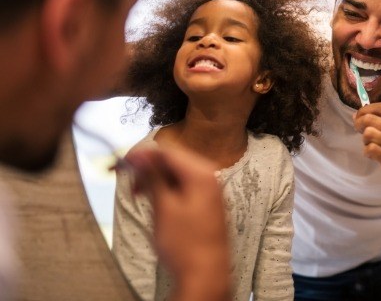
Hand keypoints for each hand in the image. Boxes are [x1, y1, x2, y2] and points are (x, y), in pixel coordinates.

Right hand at [125, 146, 230, 300]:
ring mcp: (210, 189)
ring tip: (138, 193)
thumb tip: (139, 157)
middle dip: (149, 168)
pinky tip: (154, 199)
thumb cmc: (186, 246)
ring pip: (177, 173)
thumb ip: (152, 177)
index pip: (168, 152)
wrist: (206, 275)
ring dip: (156, 179)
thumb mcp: (164, 207)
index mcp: (202, 173)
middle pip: (173, 160)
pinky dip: (167, 189)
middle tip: (128, 180)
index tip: (123, 161)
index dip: (143, 155)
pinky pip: (184, 185)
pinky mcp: (206, 202)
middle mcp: (210, 176)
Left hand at [353, 103, 380, 202]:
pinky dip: (367, 152)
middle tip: (359, 130)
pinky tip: (373, 156)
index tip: (359, 115)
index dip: (365, 110)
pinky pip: (370, 149)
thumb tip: (360, 115)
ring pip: (368, 133)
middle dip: (359, 123)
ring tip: (370, 145)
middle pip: (370, 118)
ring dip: (364, 140)